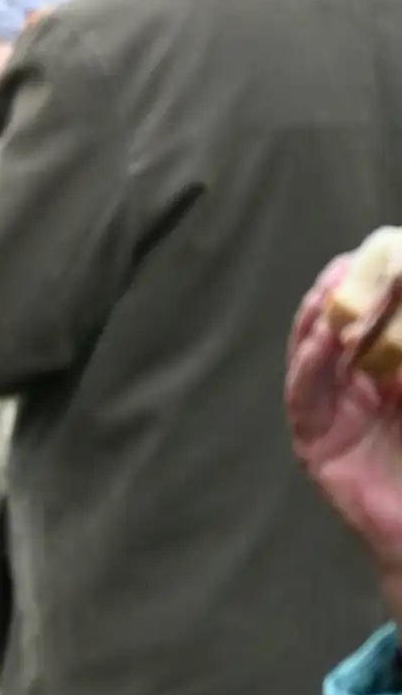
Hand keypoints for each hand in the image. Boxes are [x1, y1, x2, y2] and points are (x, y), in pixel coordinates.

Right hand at [288, 256, 401, 583]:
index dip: (378, 288)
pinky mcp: (314, 445)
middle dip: (345, 294)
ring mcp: (331, 417)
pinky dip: (310, 365)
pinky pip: (305, 398)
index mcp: (389, 379)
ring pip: (315, 358)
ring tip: (334, 287)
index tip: (388, 250)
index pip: (376, 323)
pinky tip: (321, 338)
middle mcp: (355, 392)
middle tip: (355, 259)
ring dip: (320, 321)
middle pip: (340, 333)